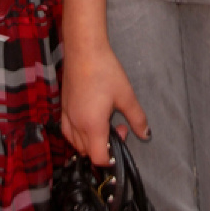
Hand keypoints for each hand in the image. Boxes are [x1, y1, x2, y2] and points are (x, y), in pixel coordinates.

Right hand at [61, 42, 147, 166]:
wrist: (84, 51)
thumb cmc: (105, 71)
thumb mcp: (126, 95)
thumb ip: (137, 118)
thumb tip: (146, 134)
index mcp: (92, 126)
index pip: (98, 157)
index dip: (110, 159)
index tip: (122, 139)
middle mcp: (76, 125)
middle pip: (87, 152)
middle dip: (104, 147)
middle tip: (118, 125)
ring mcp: (67, 116)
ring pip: (76, 143)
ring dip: (90, 142)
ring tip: (103, 123)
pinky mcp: (62, 107)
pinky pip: (67, 131)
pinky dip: (77, 135)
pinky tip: (87, 121)